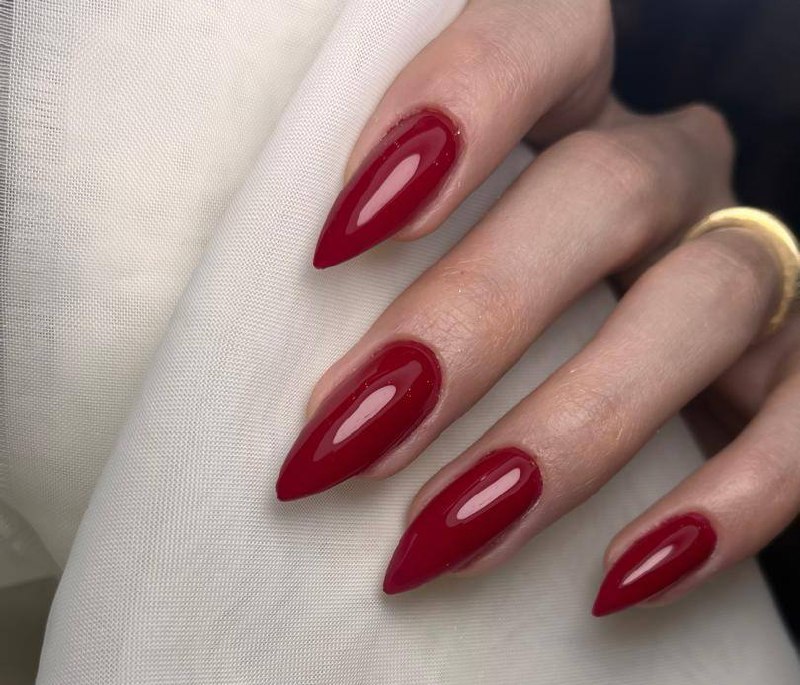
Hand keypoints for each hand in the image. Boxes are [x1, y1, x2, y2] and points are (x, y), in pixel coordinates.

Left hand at [276, 0, 799, 615]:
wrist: (612, 341)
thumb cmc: (485, 295)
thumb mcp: (432, 251)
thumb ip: (381, 270)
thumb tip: (312, 389)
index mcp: (574, 105)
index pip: (536, 34)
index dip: (456, 102)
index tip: (344, 232)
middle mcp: (668, 169)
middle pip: (599, 192)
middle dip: (468, 322)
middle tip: (349, 436)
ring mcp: (746, 259)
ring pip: (696, 306)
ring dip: (564, 435)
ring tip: (443, 534)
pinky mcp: (798, 362)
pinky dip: (720, 507)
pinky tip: (617, 578)